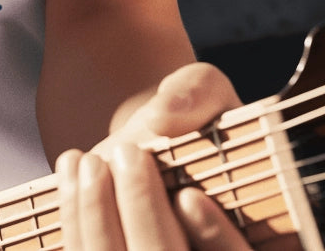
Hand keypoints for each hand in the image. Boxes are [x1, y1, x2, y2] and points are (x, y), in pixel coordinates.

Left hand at [55, 62, 250, 248]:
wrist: (149, 132)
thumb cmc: (188, 114)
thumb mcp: (206, 90)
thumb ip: (197, 94)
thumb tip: (161, 120)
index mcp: (251, 234)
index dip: (218, 240)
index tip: (188, 198)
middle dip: (144, 214)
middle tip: (127, 153)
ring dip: (99, 218)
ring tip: (91, 160)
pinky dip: (76, 219)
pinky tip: (73, 165)